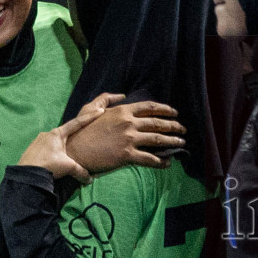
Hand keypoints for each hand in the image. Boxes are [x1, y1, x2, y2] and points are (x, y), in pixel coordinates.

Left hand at [16, 101, 116, 180]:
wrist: (27, 175)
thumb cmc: (48, 166)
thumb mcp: (68, 167)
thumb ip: (81, 171)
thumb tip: (90, 180)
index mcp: (57, 134)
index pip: (77, 123)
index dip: (89, 117)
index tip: (100, 111)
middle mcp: (47, 134)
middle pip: (66, 132)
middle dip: (75, 134)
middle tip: (84, 136)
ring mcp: (38, 141)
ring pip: (55, 141)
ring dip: (63, 146)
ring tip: (68, 153)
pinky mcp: (33, 149)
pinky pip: (47, 148)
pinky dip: (54, 151)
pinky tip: (55, 159)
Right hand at [66, 99, 185, 173]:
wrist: (74, 151)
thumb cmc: (81, 130)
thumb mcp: (91, 108)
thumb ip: (106, 98)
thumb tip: (122, 94)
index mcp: (122, 111)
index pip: (150, 107)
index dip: (166, 110)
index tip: (175, 113)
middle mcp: (129, 123)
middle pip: (158, 123)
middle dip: (174, 126)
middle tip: (183, 129)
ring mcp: (129, 139)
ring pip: (157, 140)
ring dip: (172, 141)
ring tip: (181, 143)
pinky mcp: (127, 155)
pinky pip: (149, 158)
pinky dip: (161, 161)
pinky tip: (168, 162)